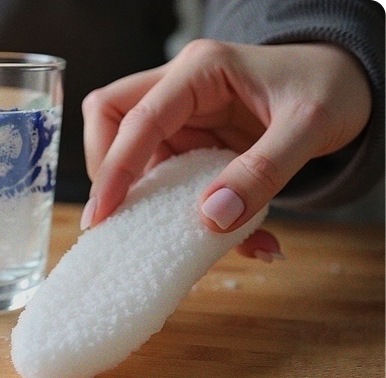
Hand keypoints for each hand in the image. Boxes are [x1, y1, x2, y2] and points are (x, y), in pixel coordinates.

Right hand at [81, 40, 371, 258]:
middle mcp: (180, 88)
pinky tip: (217, 232)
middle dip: (106, 166)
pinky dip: (177, 208)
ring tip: (167, 234)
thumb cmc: (330, 88)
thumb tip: (212, 218)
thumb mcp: (308, 127)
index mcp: (201, 71)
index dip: (115, 166)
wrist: (347, 85)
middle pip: (109, 116)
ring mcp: (182, 115)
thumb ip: (262, 173)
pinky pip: (166, 174)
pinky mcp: (191, 140)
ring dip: (143, 195)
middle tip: (118, 212)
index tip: (102, 214)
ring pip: (131, 150)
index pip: (138, 116)